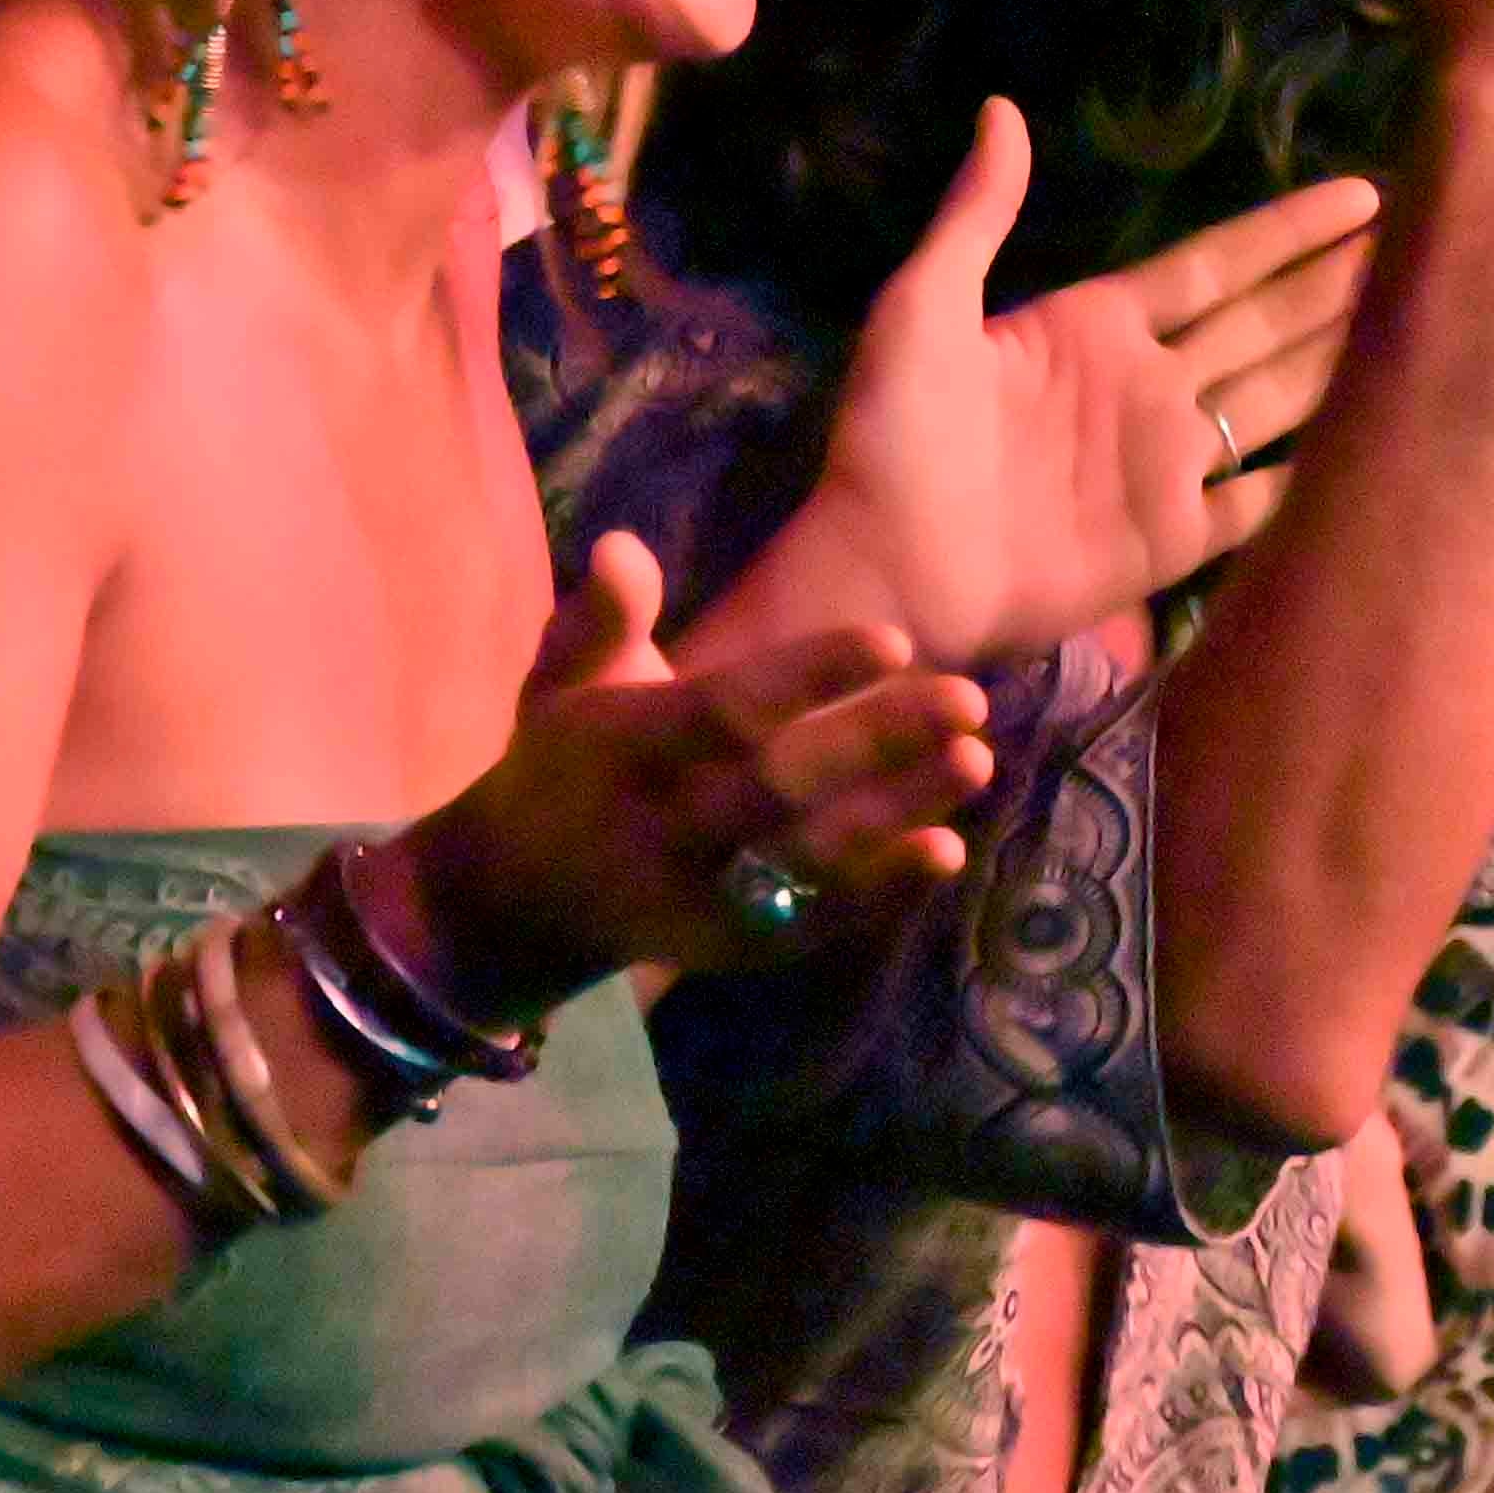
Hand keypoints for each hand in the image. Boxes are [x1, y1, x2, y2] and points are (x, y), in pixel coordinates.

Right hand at [413, 536, 996, 1019]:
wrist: (515, 905)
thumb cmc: (560, 766)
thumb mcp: (559, 685)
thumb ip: (599, 619)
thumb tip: (622, 545)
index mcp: (618, 750)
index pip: (722, 711)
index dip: (807, 676)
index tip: (894, 639)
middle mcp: (658, 829)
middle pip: (779, 789)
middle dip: (875, 746)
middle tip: (968, 701)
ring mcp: (696, 899)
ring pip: (807, 860)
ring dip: (896, 816)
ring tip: (978, 762)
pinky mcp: (728, 948)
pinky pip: (811, 923)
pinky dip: (879, 895)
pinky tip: (947, 849)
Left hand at [803, 102, 1374, 660]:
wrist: (885, 571)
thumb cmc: (893, 437)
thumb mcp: (920, 306)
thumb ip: (976, 215)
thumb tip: (1001, 108)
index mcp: (1096, 324)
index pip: (1219, 264)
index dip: (1289, 231)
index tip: (1363, 194)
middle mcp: (1147, 386)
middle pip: (1268, 323)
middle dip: (1342, 285)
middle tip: (1431, 245)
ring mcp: (1163, 465)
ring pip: (1282, 399)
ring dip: (1348, 362)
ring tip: (1429, 326)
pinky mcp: (1171, 541)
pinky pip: (1262, 501)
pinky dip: (1319, 477)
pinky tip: (1381, 449)